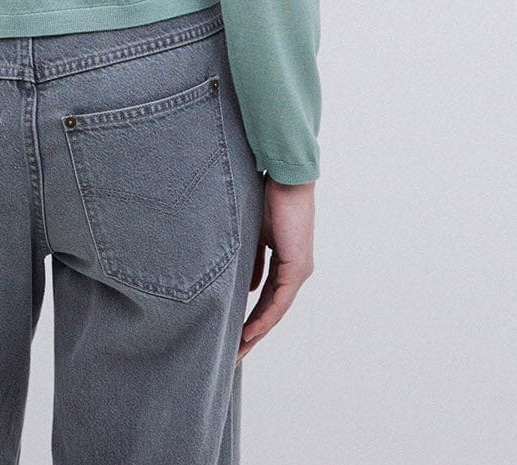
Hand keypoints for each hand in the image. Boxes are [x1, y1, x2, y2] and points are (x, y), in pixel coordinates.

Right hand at [236, 174, 314, 364]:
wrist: (286, 178)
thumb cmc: (269, 198)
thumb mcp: (254, 234)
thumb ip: (252, 261)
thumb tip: (248, 287)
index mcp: (286, 263)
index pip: (267, 298)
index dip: (250, 317)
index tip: (233, 335)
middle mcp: (296, 272)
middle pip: (272, 311)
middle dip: (252, 333)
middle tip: (234, 355)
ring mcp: (298, 271)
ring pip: (276, 310)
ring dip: (257, 332)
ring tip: (239, 350)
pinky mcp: (297, 267)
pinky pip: (280, 300)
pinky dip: (264, 316)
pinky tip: (250, 331)